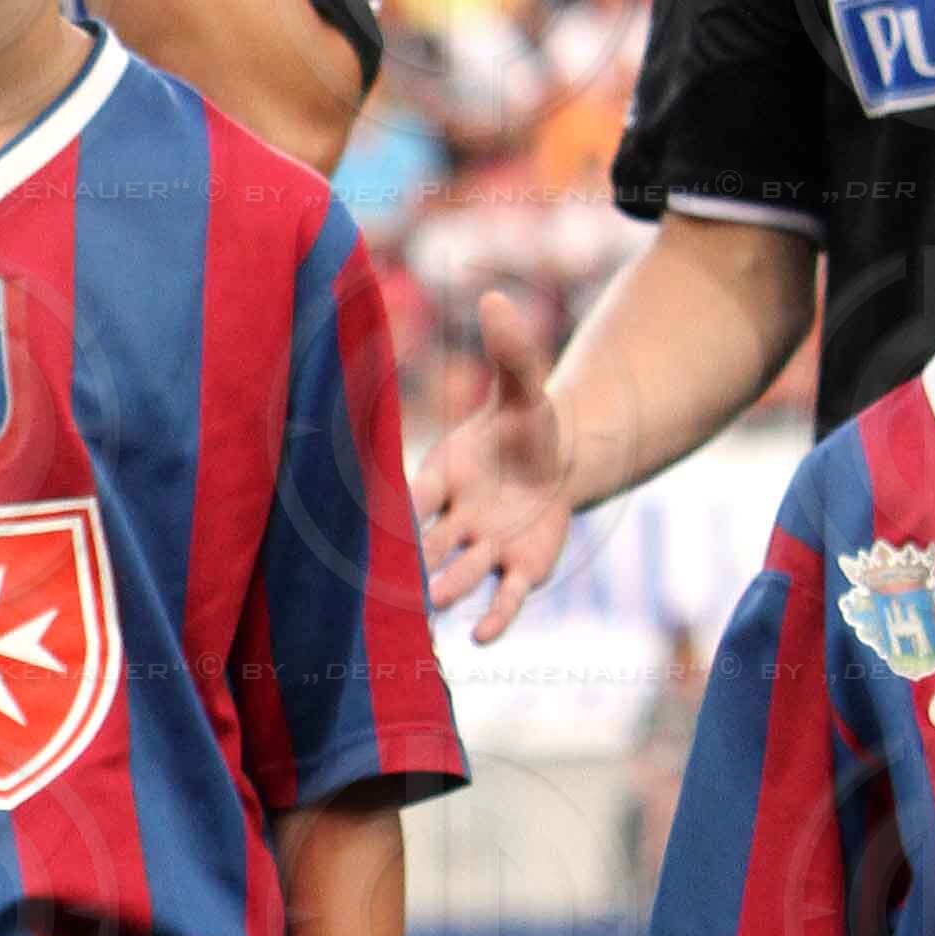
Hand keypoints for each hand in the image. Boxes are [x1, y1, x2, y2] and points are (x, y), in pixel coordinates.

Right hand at [413, 287, 575, 644]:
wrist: (555, 461)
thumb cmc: (525, 425)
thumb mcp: (524, 387)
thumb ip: (510, 351)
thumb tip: (497, 296)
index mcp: (443, 477)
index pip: (414, 497)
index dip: (399, 509)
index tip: (379, 522)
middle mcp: (457, 519)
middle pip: (428, 543)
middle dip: (413, 558)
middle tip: (393, 578)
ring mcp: (486, 548)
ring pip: (460, 572)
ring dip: (445, 587)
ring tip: (432, 605)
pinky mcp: (520, 569)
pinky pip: (504, 596)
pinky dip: (495, 617)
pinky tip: (483, 639)